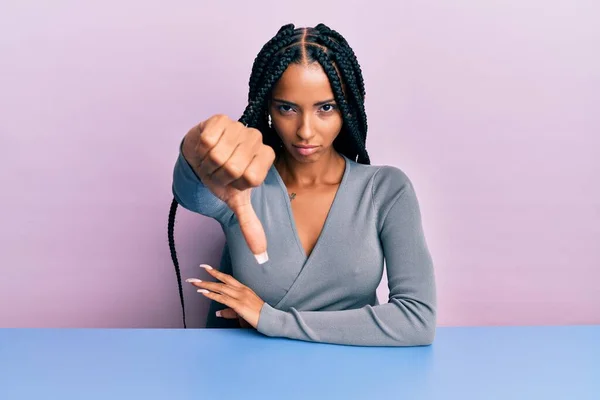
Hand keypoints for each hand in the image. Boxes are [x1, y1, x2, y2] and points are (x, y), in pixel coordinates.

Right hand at [182, 114, 275, 262]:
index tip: (231, 180)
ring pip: (217, 154)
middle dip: (218, 174)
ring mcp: (240, 126)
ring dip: (207, 162)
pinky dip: (200, 148)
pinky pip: (207, 139)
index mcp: (266, 158)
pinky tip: (205, 146)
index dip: (234, 184)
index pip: (250, 178)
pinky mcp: (221, 118)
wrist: (200, 155)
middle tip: (217, 170)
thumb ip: (249, 225)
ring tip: (210, 159)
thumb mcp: (236, 200)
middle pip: (232, 167)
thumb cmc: (222, 176)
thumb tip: (262, 256)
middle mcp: (257, 139)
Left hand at [186, 264, 264, 328]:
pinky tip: (203, 292)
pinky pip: (223, 298)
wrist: (270, 319)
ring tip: (195, 283)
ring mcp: (241, 296)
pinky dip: (212, 295)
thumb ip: (229, 311)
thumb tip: (217, 313)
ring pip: (220, 288)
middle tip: (194, 276)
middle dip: (207, 276)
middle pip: (222, 281)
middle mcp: (242, 290)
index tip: (206, 267)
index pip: (227, 278)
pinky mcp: (239, 304)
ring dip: (206, 285)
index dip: (216, 272)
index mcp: (244, 289)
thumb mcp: (242, 312)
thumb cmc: (258, 316)